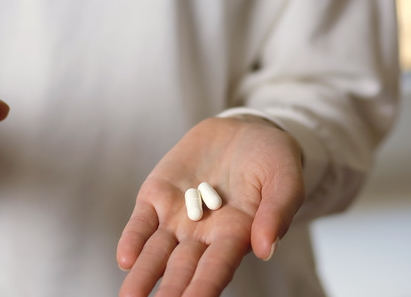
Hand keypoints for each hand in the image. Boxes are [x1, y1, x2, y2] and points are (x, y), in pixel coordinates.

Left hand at [116, 116, 303, 296]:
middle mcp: (203, 234)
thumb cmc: (272, 160)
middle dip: (170, 291)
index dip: (204, 287)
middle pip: (182, 269)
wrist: (243, 130)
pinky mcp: (157, 195)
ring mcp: (177, 217)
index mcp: (236, 236)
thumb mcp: (285, 180)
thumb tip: (265, 249)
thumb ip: (277, 211)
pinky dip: (132, 239)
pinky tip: (125, 258)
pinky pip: (142, 222)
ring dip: (143, 274)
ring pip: (156, 252)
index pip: (217, 268)